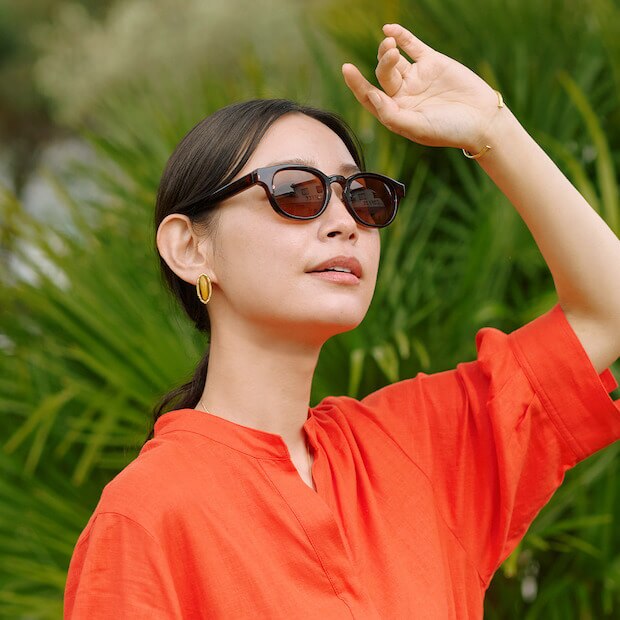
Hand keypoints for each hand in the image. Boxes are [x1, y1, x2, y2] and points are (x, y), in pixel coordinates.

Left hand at [342, 23, 503, 152]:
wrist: (482, 120)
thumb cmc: (449, 130)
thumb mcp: (418, 128)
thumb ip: (393, 116)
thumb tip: (373, 97)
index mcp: (397, 113)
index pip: (370, 98)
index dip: (357, 84)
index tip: (347, 69)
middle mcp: (404, 95)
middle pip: (383, 75)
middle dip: (383, 63)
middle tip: (391, 56)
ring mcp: (417, 78)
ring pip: (395, 60)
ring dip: (387, 50)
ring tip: (390, 45)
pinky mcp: (432, 63)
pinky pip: (413, 46)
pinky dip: (401, 36)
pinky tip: (390, 29)